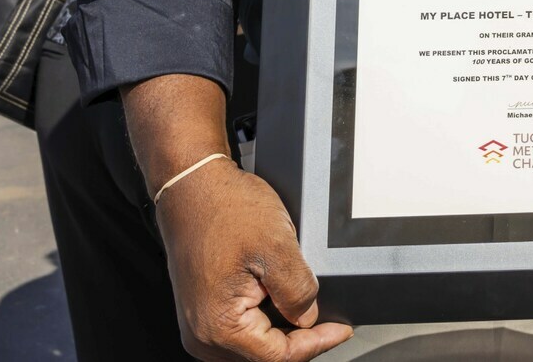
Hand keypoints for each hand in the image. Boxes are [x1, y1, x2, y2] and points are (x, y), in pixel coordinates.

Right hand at [154, 159, 351, 361]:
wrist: (191, 186)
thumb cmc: (223, 208)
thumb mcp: (276, 246)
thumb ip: (298, 291)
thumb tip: (308, 318)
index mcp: (218, 326)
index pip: (278, 356)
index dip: (316, 344)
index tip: (340, 330)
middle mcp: (203, 334)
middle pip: (265, 354)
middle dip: (299, 339)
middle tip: (328, 320)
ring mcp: (199, 324)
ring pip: (254, 344)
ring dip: (282, 330)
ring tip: (302, 304)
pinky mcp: (203, 310)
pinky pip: (241, 327)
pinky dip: (265, 319)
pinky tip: (278, 298)